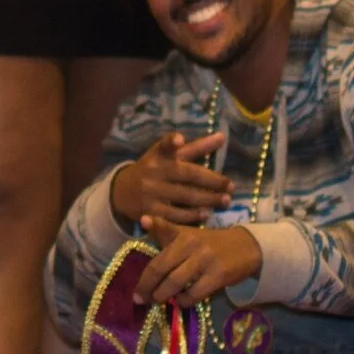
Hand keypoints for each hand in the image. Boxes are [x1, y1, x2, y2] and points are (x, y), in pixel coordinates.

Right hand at [109, 132, 230, 227]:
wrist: (122, 192)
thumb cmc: (154, 169)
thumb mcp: (170, 155)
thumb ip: (196, 148)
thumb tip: (223, 136)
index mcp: (159, 154)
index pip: (164, 145)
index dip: (171, 141)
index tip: (179, 139)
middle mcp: (154, 171)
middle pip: (187, 175)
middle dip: (212, 181)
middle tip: (231, 186)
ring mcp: (151, 192)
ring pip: (185, 197)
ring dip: (208, 200)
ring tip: (225, 201)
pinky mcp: (150, 212)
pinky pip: (176, 215)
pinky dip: (193, 216)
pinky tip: (206, 214)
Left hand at [133, 222, 261, 306]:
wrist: (246, 246)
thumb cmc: (210, 241)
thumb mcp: (187, 233)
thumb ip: (165, 230)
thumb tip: (143, 220)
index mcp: (182, 235)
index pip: (157, 260)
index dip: (143, 279)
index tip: (135, 294)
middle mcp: (192, 246)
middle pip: (162, 271)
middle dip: (149, 290)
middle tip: (142, 300)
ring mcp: (206, 261)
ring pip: (176, 283)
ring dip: (164, 296)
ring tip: (159, 300)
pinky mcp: (219, 275)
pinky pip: (195, 294)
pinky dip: (184, 301)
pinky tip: (181, 301)